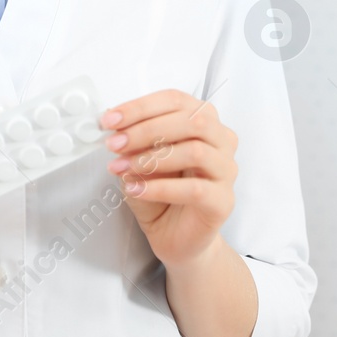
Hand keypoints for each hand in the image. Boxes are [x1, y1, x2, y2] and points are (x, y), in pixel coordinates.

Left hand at [102, 90, 237, 270]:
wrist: (176, 237)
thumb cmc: (161, 193)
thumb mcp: (141, 160)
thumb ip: (134, 142)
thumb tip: (115, 128)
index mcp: (204, 120)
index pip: (175, 100)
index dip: (140, 107)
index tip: (110, 120)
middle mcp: (221, 140)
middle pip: (191, 121)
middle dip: (145, 130)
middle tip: (114, 143)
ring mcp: (226, 171)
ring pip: (196, 151)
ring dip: (152, 158)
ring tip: (122, 168)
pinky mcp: (223, 201)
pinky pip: (194, 189)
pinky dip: (160, 187)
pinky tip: (135, 189)